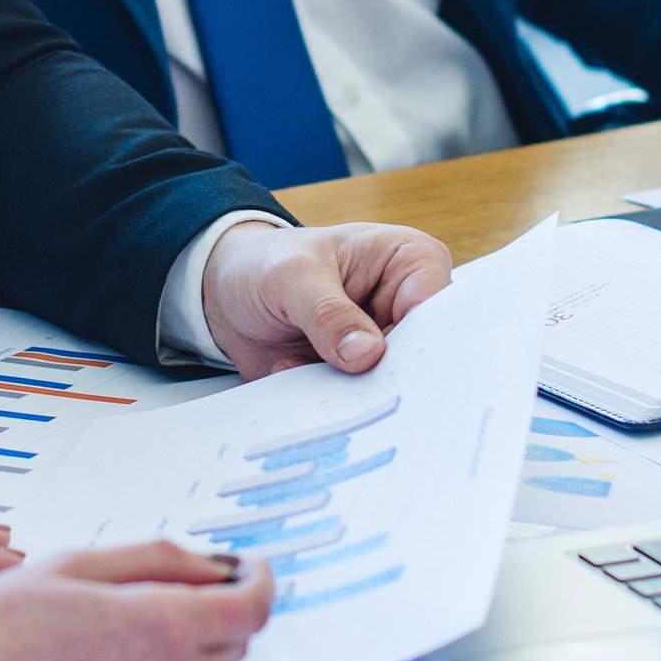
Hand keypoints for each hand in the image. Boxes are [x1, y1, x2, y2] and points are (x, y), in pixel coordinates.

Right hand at [0, 542, 269, 660]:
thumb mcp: (73, 566)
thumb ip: (154, 561)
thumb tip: (208, 565)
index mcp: (161, 629)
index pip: (252, 607)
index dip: (260, 580)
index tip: (250, 568)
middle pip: (242, 644)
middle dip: (227, 610)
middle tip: (195, 588)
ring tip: (173, 635)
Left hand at [202, 222, 453, 377]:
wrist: (225, 293)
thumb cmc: (266, 264)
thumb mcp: (292, 278)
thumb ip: (328, 313)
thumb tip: (366, 354)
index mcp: (410, 260)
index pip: (435, 307)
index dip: (419, 340)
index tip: (384, 362)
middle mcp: (408, 305)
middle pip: (421, 353)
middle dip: (384, 374)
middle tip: (344, 379)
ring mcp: (386, 344)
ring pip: (391, 383)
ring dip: (349, 387)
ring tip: (303, 364)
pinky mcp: (361, 375)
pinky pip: (360, 399)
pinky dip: (329, 397)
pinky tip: (293, 370)